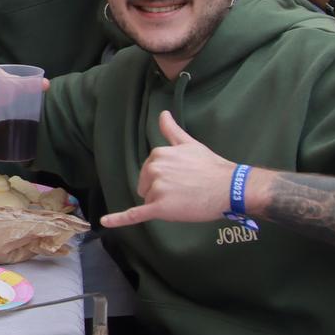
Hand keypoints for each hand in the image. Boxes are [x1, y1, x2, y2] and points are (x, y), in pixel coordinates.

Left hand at [100, 111, 234, 228]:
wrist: (229, 188)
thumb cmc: (211, 167)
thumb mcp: (189, 144)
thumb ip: (171, 130)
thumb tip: (162, 113)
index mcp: (157, 154)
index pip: (149, 170)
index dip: (165, 177)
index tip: (183, 177)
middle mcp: (153, 169)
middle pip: (145, 185)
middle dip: (161, 190)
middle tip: (185, 189)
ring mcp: (156, 189)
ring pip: (148, 200)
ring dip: (162, 203)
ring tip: (185, 199)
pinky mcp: (159, 208)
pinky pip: (134, 214)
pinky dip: (119, 219)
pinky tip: (105, 221)